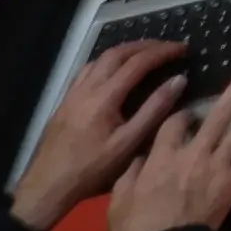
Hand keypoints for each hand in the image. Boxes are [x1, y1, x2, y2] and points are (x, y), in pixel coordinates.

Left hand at [10, 36, 189, 224]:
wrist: (47, 185)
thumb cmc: (92, 169)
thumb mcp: (128, 144)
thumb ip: (154, 110)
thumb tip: (178, 80)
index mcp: (104, 97)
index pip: (137, 63)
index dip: (162, 52)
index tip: (183, 48)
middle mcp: (87, 88)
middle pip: (116, 53)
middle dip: (144, 46)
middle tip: (166, 47)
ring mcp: (72, 93)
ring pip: (99, 59)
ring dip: (124, 51)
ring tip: (143, 54)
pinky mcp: (65, 102)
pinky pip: (87, 71)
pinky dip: (105, 62)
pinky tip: (111, 72)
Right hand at [108, 76, 230, 230]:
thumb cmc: (134, 227)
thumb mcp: (121, 195)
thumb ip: (134, 169)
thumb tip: (144, 154)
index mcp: (161, 155)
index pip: (176, 120)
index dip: (182, 111)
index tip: (187, 110)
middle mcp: (193, 154)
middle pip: (217, 114)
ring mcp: (217, 166)